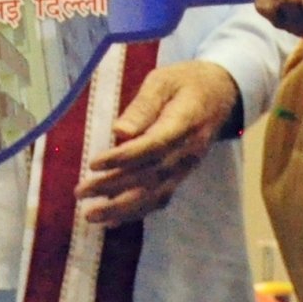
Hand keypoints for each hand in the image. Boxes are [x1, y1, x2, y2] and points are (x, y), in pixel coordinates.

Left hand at [78, 60, 239, 226]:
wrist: (222, 93)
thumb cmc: (187, 82)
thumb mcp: (164, 80)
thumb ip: (143, 105)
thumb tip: (119, 131)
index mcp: (185, 122)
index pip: (154, 145)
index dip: (124, 158)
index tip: (93, 164)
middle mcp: (188, 150)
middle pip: (151, 175)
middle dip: (113, 187)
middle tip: (80, 192)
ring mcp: (187, 166)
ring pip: (155, 194)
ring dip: (122, 208)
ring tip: (91, 215)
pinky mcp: (182, 174)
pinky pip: (161, 198)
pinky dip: (137, 212)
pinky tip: (113, 221)